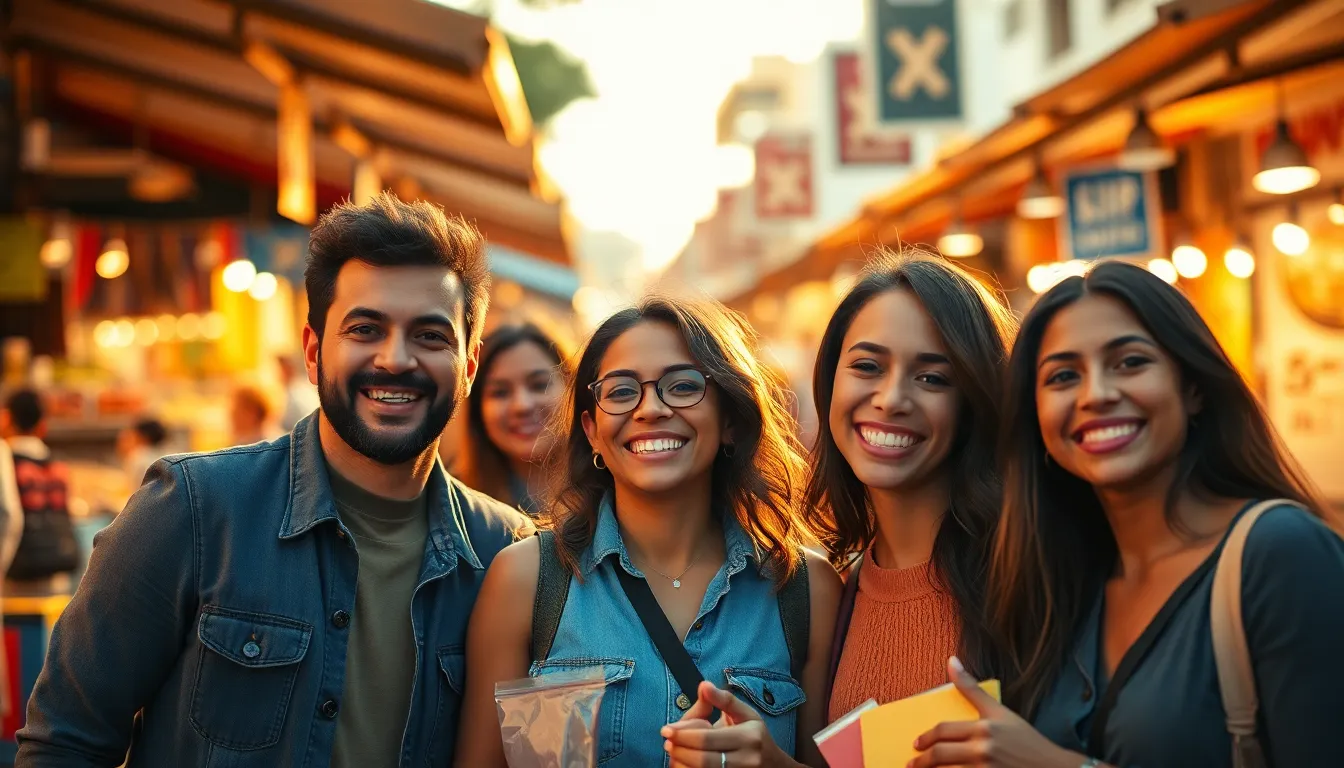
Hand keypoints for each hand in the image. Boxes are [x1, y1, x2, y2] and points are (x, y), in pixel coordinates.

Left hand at [662, 681, 791, 767]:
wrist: (772, 765)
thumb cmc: (755, 736)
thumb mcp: (745, 713)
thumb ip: (723, 700)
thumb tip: (703, 685)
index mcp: (749, 737)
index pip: (707, 739)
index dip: (683, 735)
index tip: (666, 729)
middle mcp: (746, 760)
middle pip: (702, 760)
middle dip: (680, 750)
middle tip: (667, 742)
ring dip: (681, 763)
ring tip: (673, 752)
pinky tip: (683, 763)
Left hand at [908, 657, 1080, 767]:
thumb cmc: (1026, 741)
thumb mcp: (1000, 711)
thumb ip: (972, 688)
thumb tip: (951, 660)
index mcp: (984, 728)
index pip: (943, 731)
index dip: (926, 737)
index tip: (917, 743)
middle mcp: (983, 749)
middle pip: (940, 754)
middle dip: (922, 760)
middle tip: (913, 762)